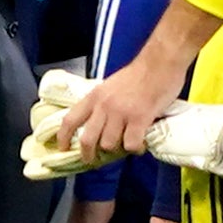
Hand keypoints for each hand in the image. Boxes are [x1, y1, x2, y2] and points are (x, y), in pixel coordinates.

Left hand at [56, 49, 180, 165]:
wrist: (160, 63)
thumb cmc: (139, 73)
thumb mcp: (111, 85)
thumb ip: (102, 103)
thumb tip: (98, 124)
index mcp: (95, 96)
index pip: (70, 120)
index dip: (63, 137)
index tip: (62, 148)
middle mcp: (104, 106)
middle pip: (87, 139)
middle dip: (88, 154)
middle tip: (93, 159)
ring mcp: (121, 113)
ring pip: (109, 144)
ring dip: (117, 149)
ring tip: (125, 144)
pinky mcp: (139, 119)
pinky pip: (130, 145)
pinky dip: (135, 148)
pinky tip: (140, 144)